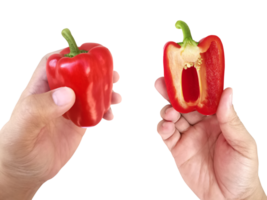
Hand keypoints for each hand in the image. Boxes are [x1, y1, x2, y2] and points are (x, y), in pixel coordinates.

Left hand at [0, 48, 118, 193]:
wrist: (23, 175)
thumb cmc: (15, 152)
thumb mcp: (22, 131)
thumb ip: (38, 111)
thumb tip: (67, 94)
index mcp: (39, 91)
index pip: (53, 64)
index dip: (70, 55)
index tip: (89, 54)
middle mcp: (54, 98)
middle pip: (77, 77)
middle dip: (95, 73)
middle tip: (112, 76)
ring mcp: (67, 111)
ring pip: (88, 95)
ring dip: (103, 93)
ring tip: (115, 98)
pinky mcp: (76, 125)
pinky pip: (92, 114)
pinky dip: (103, 113)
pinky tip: (107, 118)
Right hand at [155, 76, 263, 199]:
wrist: (229, 199)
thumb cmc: (241, 172)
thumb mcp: (241, 144)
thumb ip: (230, 118)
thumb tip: (227, 91)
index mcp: (216, 120)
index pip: (201, 99)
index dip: (191, 87)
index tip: (182, 76)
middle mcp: (200, 126)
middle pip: (182, 106)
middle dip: (171, 95)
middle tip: (162, 83)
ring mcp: (187, 137)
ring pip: (172, 119)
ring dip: (166, 113)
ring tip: (169, 114)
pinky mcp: (177, 150)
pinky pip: (166, 136)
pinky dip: (162, 130)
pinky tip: (165, 128)